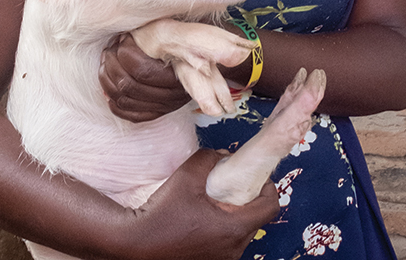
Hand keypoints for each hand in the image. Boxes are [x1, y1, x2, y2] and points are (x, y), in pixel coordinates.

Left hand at [100, 32, 189, 121]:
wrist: (205, 65)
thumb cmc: (185, 42)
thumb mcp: (175, 34)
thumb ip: (155, 35)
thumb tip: (123, 37)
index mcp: (178, 74)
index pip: (140, 70)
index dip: (125, 53)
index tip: (123, 39)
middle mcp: (172, 96)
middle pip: (128, 86)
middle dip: (111, 65)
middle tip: (109, 50)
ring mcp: (164, 107)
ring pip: (124, 100)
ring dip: (107, 81)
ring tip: (105, 64)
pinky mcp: (157, 113)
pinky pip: (130, 115)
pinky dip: (114, 103)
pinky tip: (109, 89)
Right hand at [125, 148, 278, 259]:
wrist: (135, 242)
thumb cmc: (161, 213)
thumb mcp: (187, 175)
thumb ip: (210, 158)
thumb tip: (223, 156)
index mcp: (234, 228)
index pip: (270, 206)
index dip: (268, 186)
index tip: (257, 176)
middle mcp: (233, 249)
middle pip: (255, 219)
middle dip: (247, 200)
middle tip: (232, 186)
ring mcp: (221, 259)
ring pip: (239, 232)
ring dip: (233, 216)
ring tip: (213, 202)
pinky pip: (224, 243)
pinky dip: (220, 229)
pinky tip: (201, 218)